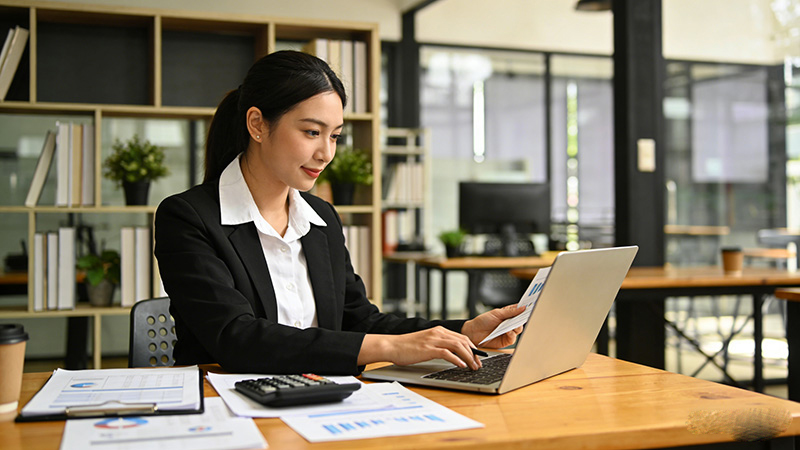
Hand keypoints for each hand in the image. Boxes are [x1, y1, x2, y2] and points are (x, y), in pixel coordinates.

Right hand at [359, 326, 481, 369]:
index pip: (462, 337)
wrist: (392, 346)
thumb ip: (439, 345)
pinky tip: (461, 366)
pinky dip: (457, 359)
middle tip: (478, 364)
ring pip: (458, 346)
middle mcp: (438, 333)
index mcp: (439, 331)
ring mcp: (433, 340)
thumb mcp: (427, 343)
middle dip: (474, 354)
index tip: (478, 358)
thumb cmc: (407, 347)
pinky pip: (447, 353)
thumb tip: (453, 355)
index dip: (472, 348)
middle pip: (463, 341)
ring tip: (473, 367)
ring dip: (468, 357)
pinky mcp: (428, 349)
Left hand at [461, 304, 525, 348]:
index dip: (524, 308)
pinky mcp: (505, 341)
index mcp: (507, 314)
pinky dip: (511, 334)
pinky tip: (508, 331)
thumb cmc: (482, 321)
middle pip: (520, 321)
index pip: (519, 311)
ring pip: (518, 329)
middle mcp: (509, 323)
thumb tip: (522, 307)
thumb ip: (510, 311)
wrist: (473, 332)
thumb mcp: (496, 313)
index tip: (529, 306)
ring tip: (512, 324)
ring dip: (516, 326)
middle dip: (522, 318)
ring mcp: (508, 332)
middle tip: (523, 315)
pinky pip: (513, 338)